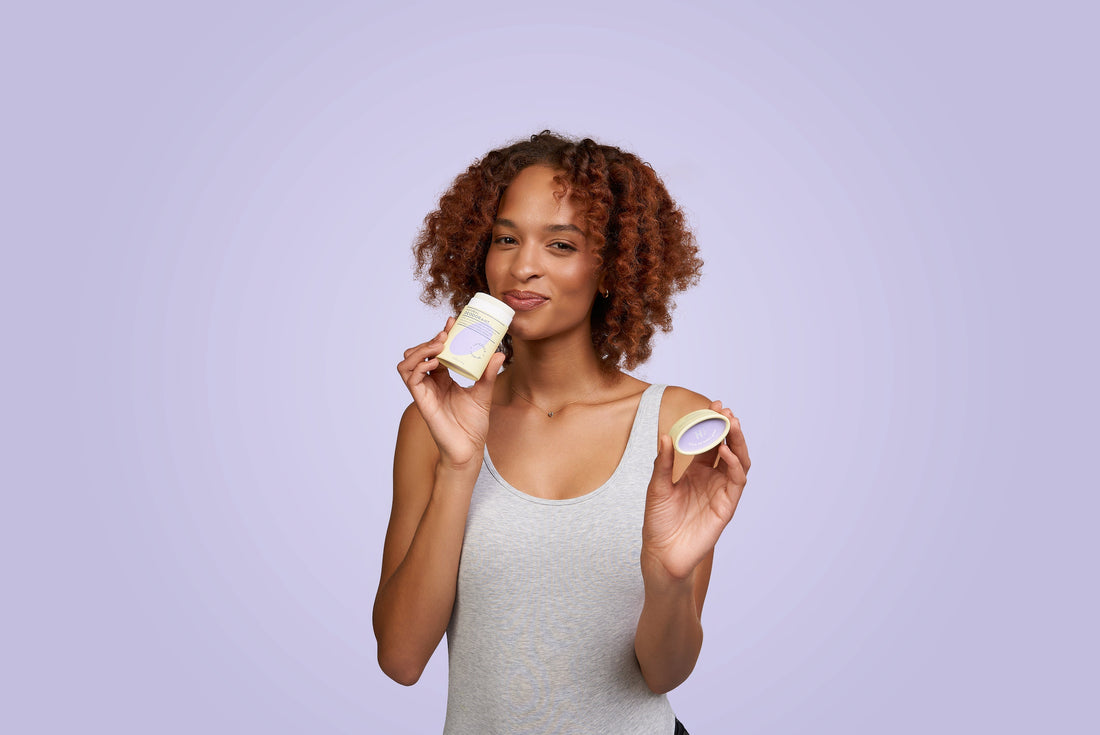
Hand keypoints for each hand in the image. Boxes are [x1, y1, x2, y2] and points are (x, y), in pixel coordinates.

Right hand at [396, 317, 506, 467]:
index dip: (440, 335)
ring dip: (420, 350)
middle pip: (419, 353)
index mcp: (443, 378)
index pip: (436, 351)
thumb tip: (500, 353)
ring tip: (438, 345)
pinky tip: (434, 363)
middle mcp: (431, 383)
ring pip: (408, 363)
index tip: (452, 322)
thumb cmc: (474, 424)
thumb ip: (488, 373)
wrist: (470, 448)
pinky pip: (411, 379)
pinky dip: (419, 366)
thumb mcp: (484, 392)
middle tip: (445, 334)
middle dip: (429, 340)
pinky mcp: (421, 401)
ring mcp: (424, 391)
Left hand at [641, 401, 749, 581]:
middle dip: (729, 429)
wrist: (662, 552)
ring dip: (737, 442)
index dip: (713, 424)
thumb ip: (663, 463)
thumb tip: (665, 436)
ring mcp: (721, 492)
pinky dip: (735, 464)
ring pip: (739, 461)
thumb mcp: (657, 486)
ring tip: (732, 424)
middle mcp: (712, 479)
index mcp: (697, 471)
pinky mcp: (727, 506)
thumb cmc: (658, 521)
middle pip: (728, 448)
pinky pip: (737, 482)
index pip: (710, 442)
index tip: (715, 405)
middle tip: (727, 411)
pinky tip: (726, 451)